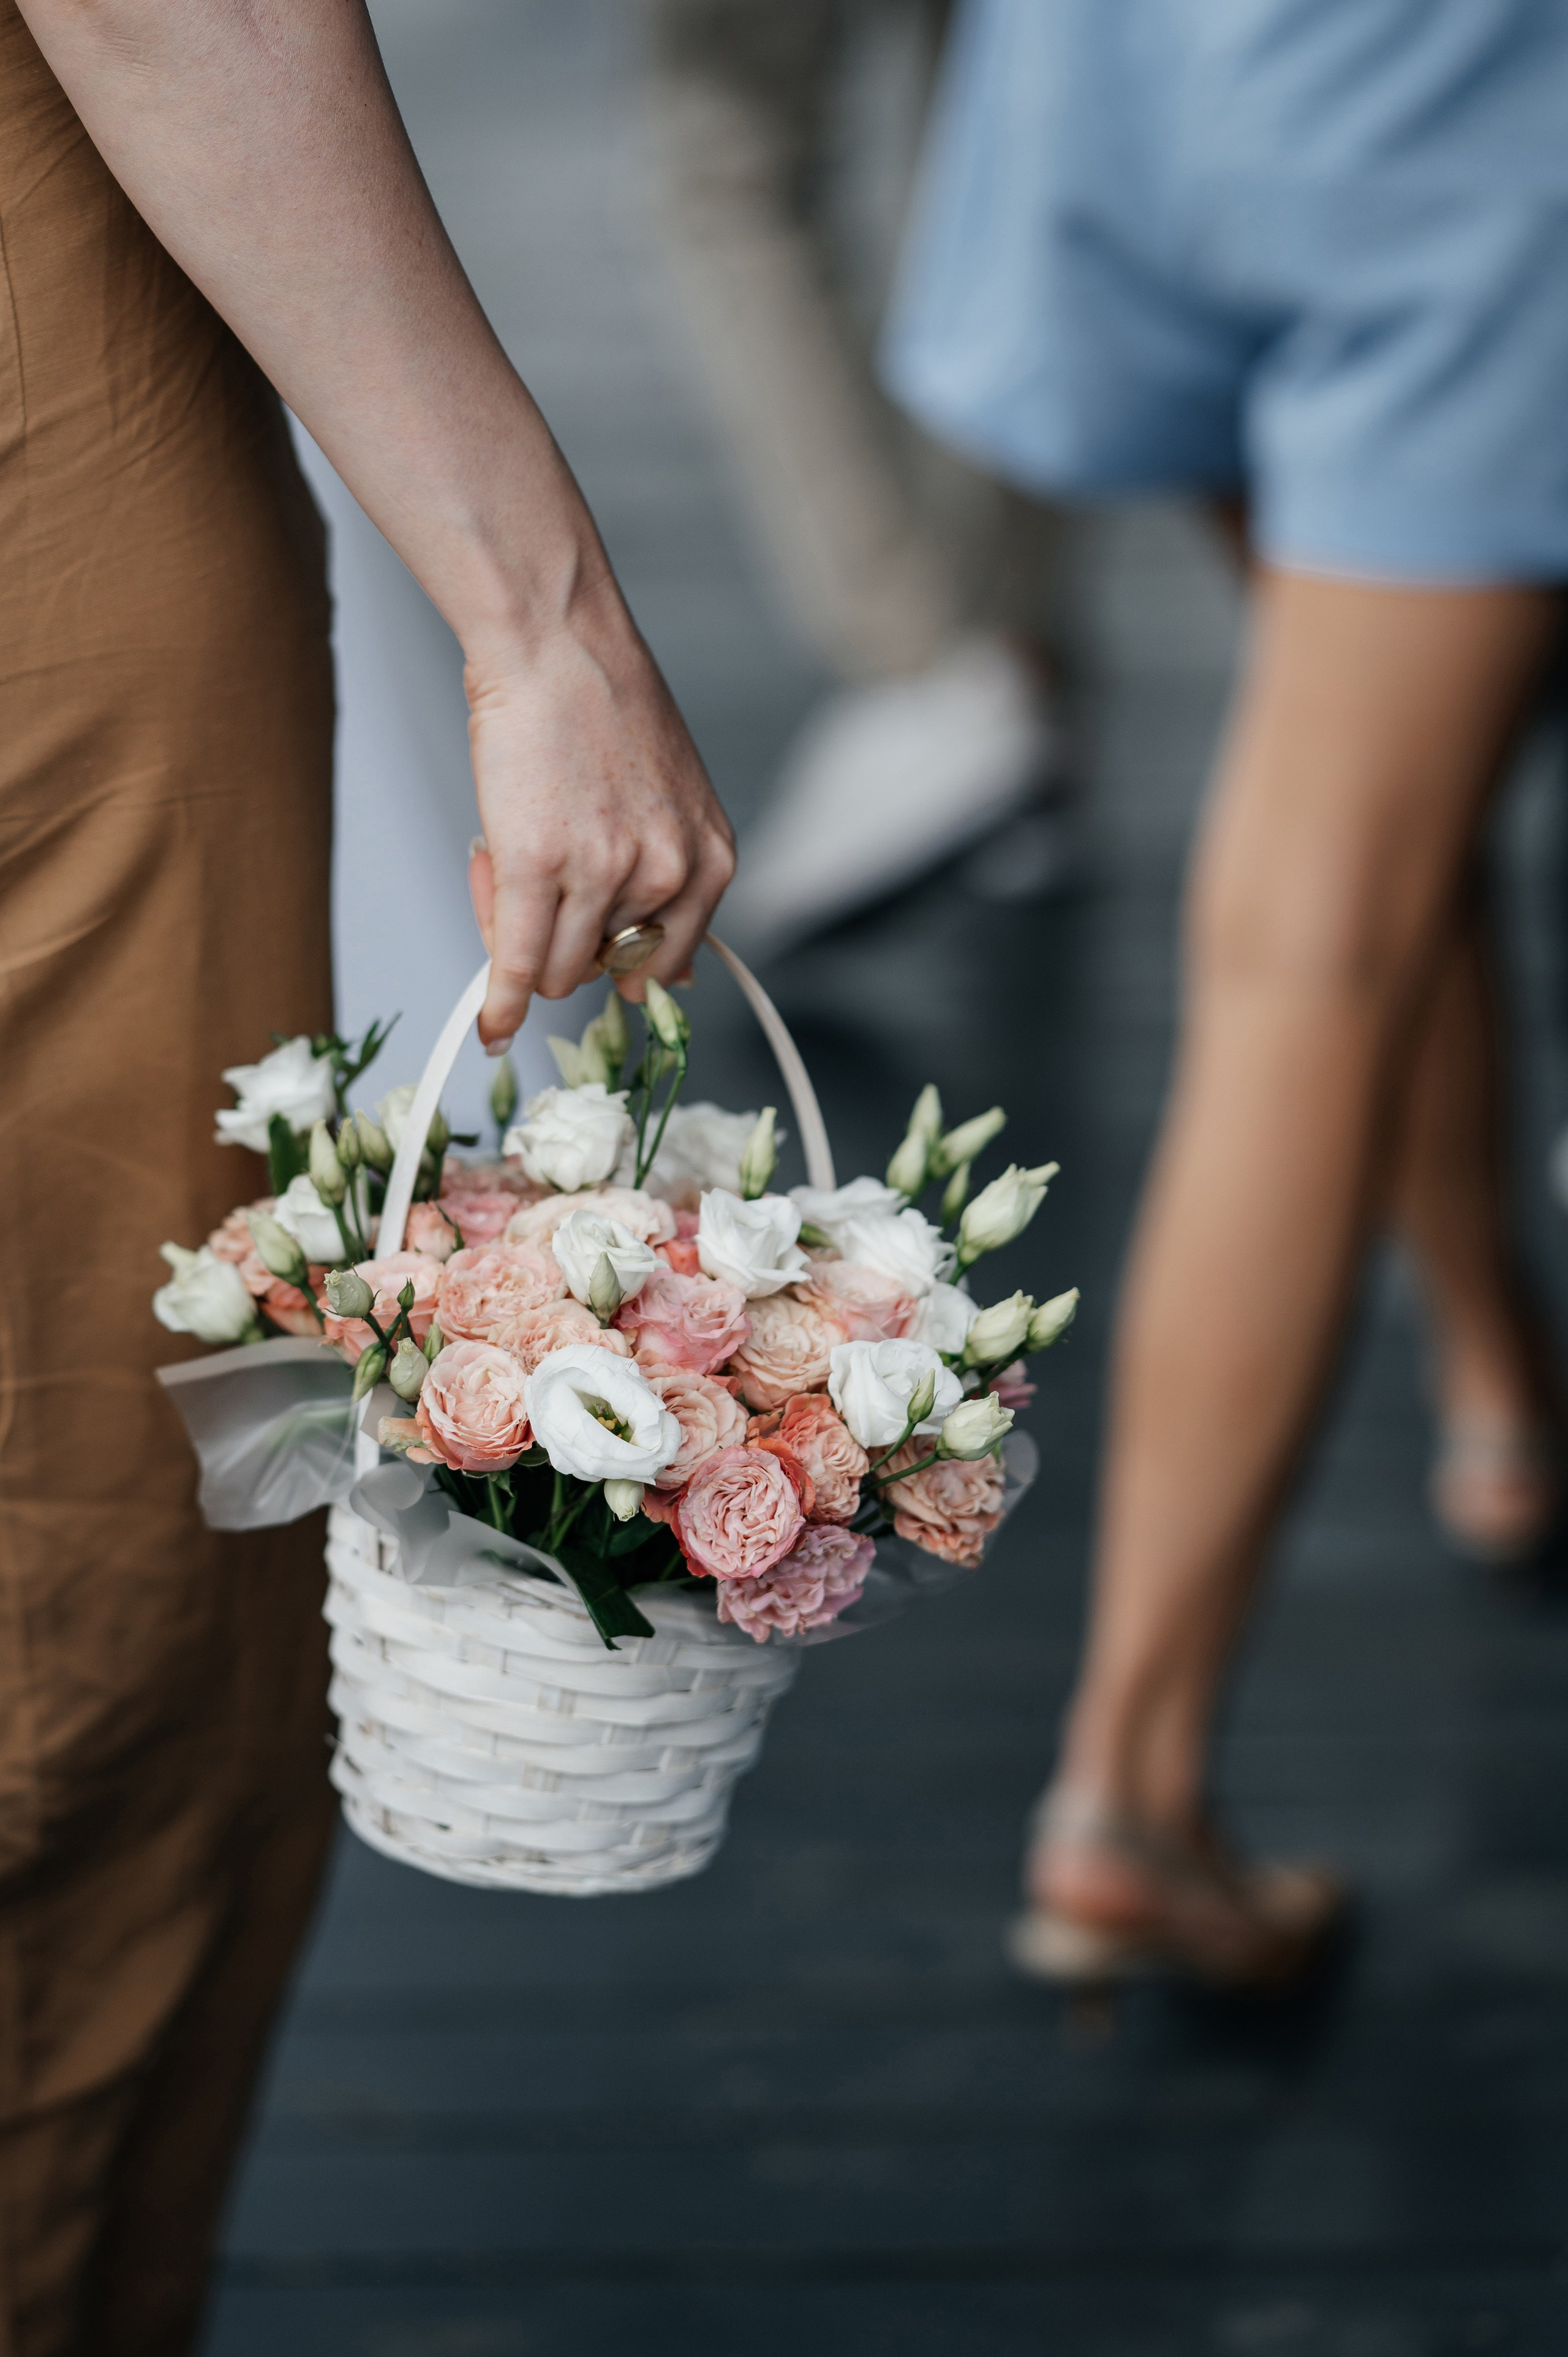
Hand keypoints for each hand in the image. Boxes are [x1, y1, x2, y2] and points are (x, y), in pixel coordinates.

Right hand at [465, 610, 734, 1048]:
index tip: (581, 947)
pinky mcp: (539, 865)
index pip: (663, 962)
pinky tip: (490, 1029)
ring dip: (518, 938)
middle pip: (604, 971)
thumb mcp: (672, 801)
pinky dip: (501, 1005)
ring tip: (498, 861)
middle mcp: (670, 874)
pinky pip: (519, 964)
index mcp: (711, 861)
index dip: (613, 962)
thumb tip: (679, 984)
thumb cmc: (601, 711)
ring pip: (557, 969)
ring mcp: (605, 873)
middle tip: (523, 878)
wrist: (556, 642)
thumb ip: (677, 885)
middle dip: (560, 943)